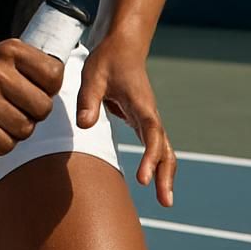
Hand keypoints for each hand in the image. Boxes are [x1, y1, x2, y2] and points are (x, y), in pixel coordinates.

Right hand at [0, 39, 64, 155]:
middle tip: (12, 109)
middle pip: (43, 108)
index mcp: (10, 49)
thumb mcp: (5, 59)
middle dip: (33, 116)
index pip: (55, 76)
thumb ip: (36, 68)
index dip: (47, 90)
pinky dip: (0, 145)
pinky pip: (5, 145)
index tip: (29, 90)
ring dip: (16, 132)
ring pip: (25, 129)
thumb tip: (75, 89)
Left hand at [78, 36, 175, 207]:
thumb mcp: (93, 76)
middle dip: (165, 175)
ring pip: (163, 150)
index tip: (143, 180)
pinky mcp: (142, 121)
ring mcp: (148, 119)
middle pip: (165, 149)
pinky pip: (155, 146)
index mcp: (142, 105)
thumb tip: (85, 126)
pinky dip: (157, 163)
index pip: (152, 135)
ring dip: (165, 173)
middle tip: (165, 202)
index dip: (150, 158)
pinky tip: (153, 180)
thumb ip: (88, 100)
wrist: (123, 47)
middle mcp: (150, 115)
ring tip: (164, 201)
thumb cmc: (107, 60)